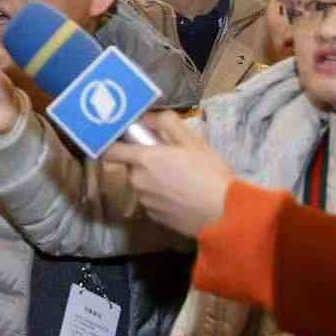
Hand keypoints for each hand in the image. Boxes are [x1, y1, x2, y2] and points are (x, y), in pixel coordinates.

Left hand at [103, 111, 233, 237]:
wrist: (224, 214)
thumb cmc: (209, 174)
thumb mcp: (193, 142)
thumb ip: (168, 123)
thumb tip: (148, 117)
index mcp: (144, 160)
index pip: (111, 151)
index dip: (115, 145)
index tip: (125, 142)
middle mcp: (138, 181)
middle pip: (133, 168)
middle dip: (147, 163)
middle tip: (172, 161)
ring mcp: (145, 202)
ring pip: (143, 186)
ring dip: (155, 181)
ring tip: (182, 182)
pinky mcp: (154, 218)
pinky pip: (152, 202)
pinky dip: (162, 199)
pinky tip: (183, 198)